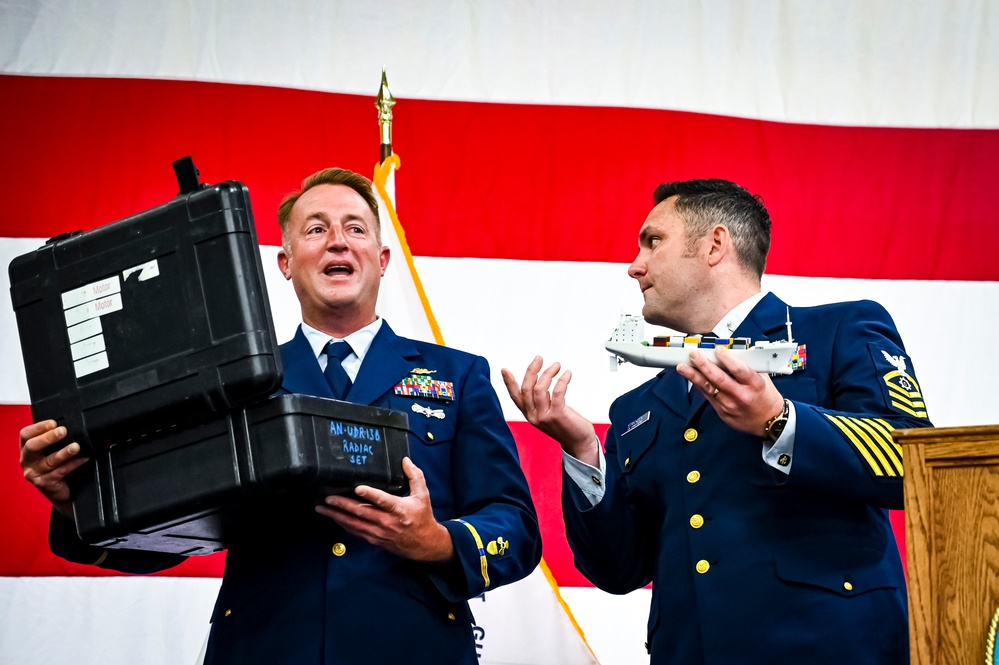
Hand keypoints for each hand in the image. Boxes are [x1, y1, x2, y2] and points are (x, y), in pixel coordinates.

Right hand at [19, 420, 88, 519]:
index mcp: (26, 448)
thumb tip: (71, 426)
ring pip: (48, 461)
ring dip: (63, 452)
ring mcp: (33, 473)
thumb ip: (55, 440)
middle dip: (48, 437)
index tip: (53, 423)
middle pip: (32, 446)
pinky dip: (72, 464)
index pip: (25, 434)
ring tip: (76, 447)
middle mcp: (27, 460)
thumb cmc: (56, 466)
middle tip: (63, 431)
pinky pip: (59, 472)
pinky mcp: (43, 483)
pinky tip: (82, 459)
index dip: (38, 427)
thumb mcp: (51, 450)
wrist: (60, 490)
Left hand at [316, 457, 453, 562]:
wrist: (424, 545)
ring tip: (322, 508)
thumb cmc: (422, 518)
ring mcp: (378, 532)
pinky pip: (355, 532)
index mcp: (399, 509)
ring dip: (336, 516)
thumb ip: (415, 476)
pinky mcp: (374, 539)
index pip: (382, 500)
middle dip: (342, 505)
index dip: (370, 494)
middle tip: (328, 498)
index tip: (357, 488)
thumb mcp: (423, 495)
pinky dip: (343, 525)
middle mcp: (387, 522)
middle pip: (361, 512)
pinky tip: (333, 518)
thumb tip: (405, 460)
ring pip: (354, 524)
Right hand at [501, 356, 598, 464]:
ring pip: (539, 389)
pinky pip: (557, 392)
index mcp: (529, 414)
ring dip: (548, 373)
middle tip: (539, 359)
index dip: (509, 383)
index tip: (505, 370)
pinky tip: (567, 374)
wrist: (579, 443)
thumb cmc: (566, 426)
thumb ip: (542, 401)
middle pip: (526, 388)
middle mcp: (533, 416)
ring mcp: (544, 416)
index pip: (515, 396)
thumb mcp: (548, 413)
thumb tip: (541, 381)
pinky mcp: (557, 415)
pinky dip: (562, 380)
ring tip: (557, 366)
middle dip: (532, 370)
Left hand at [677, 346, 784, 436]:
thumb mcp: (763, 378)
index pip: (739, 370)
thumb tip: (731, 352)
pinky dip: (698, 385)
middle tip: (694, 355)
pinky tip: (690, 376)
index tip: (717, 349)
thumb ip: (748, 365)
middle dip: (704, 365)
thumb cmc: (765, 397)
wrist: (768, 422)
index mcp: (755, 385)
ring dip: (693, 376)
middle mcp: (741, 396)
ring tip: (682, 366)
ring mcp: (730, 405)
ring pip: (708, 388)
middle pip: (719, 379)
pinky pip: (707, 396)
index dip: (727, 359)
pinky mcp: (721, 412)